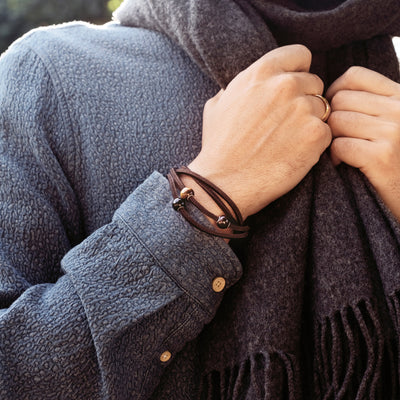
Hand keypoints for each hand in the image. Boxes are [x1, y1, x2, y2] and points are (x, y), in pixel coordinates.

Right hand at [188, 45, 331, 218]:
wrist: (225, 182)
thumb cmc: (219, 146)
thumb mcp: (218, 105)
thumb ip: (240, 86)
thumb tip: (251, 85)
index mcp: (262, 72)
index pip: (300, 55)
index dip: (298, 71)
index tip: (293, 88)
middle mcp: (285, 85)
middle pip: (314, 83)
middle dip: (304, 99)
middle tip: (286, 123)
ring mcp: (303, 109)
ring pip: (322, 108)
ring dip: (310, 122)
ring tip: (288, 142)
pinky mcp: (316, 135)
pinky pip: (327, 132)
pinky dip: (315, 143)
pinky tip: (294, 154)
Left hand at [326, 66, 399, 219]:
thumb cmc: (395, 159)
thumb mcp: (391, 122)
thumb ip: (370, 105)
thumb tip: (329, 95)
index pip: (355, 75)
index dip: (335, 91)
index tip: (334, 111)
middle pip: (339, 100)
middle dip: (331, 120)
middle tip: (338, 138)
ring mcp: (393, 131)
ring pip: (336, 121)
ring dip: (332, 139)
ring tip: (343, 152)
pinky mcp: (382, 156)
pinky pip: (339, 145)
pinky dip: (336, 156)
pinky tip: (344, 164)